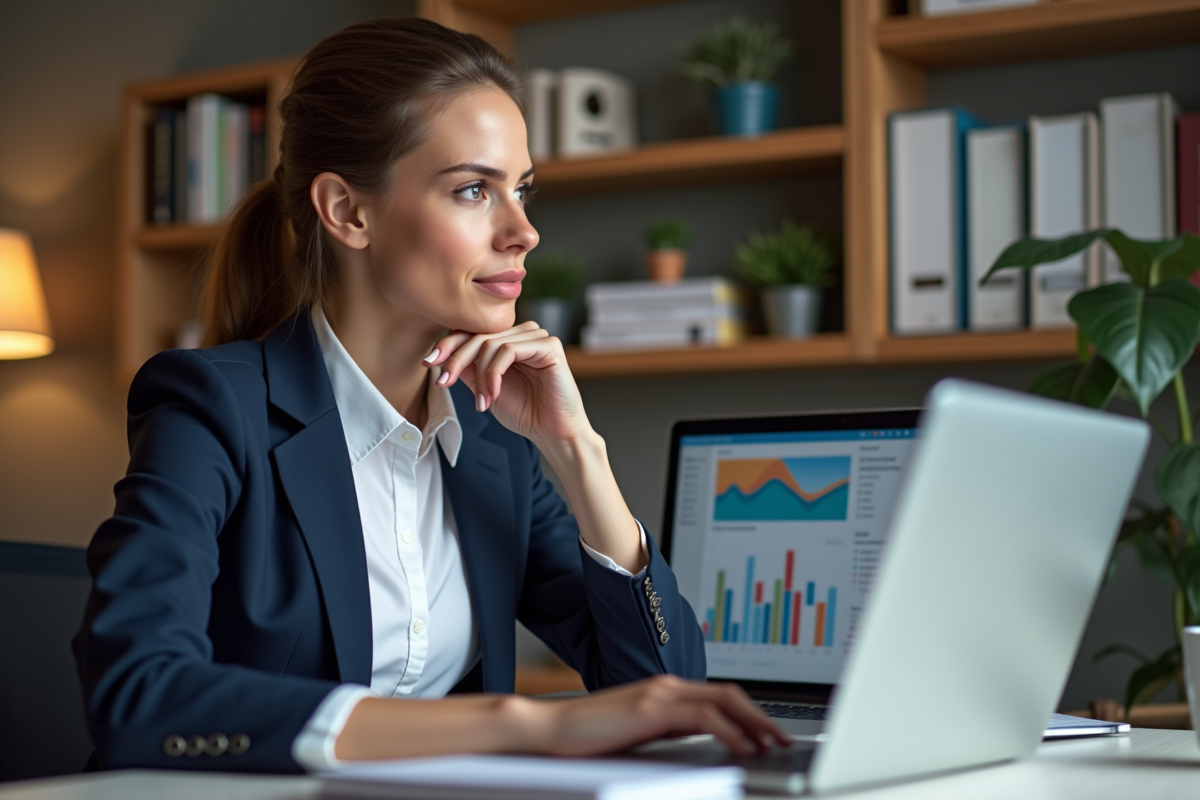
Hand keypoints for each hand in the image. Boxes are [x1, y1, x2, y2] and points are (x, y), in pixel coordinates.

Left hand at [423, 322, 586, 446]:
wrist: (553, 433)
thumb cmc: (525, 412)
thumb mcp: (486, 389)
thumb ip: (469, 370)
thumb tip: (442, 356)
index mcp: (509, 340)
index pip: (473, 332)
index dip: (449, 345)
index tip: (429, 362)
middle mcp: (523, 334)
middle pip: (479, 336)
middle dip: (456, 360)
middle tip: (444, 383)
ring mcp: (537, 337)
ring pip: (491, 344)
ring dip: (480, 376)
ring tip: (482, 402)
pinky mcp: (549, 346)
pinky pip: (508, 351)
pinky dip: (494, 374)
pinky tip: (493, 394)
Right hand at [532, 674, 790, 757]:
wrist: (550, 729)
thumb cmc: (588, 736)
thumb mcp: (639, 731)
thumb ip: (669, 728)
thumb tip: (702, 738)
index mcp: (665, 691)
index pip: (719, 696)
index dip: (750, 712)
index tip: (769, 733)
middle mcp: (667, 687)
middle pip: (729, 694)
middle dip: (760, 716)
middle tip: (782, 738)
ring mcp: (659, 695)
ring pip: (722, 701)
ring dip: (754, 723)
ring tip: (772, 744)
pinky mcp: (650, 710)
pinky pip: (703, 718)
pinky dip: (729, 731)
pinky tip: (742, 748)